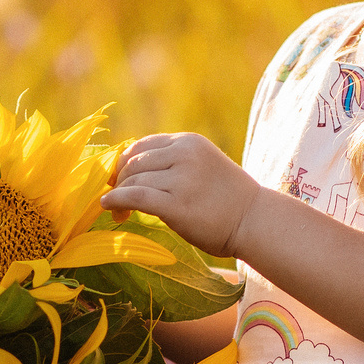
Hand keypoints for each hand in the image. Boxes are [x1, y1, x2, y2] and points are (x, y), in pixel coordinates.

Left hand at [102, 133, 263, 257]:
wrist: (254, 221)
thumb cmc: (226, 198)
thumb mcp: (201, 165)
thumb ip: (172, 162)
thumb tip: (128, 169)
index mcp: (189, 142)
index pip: (142, 145)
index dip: (123, 162)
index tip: (116, 179)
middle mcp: (185, 155)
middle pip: (133, 162)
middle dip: (118, 180)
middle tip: (115, 199)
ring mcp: (181, 179)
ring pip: (132, 180)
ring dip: (118, 195)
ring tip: (118, 211)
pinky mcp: (176, 204)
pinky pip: (134, 196)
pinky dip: (116, 201)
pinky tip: (109, 208)